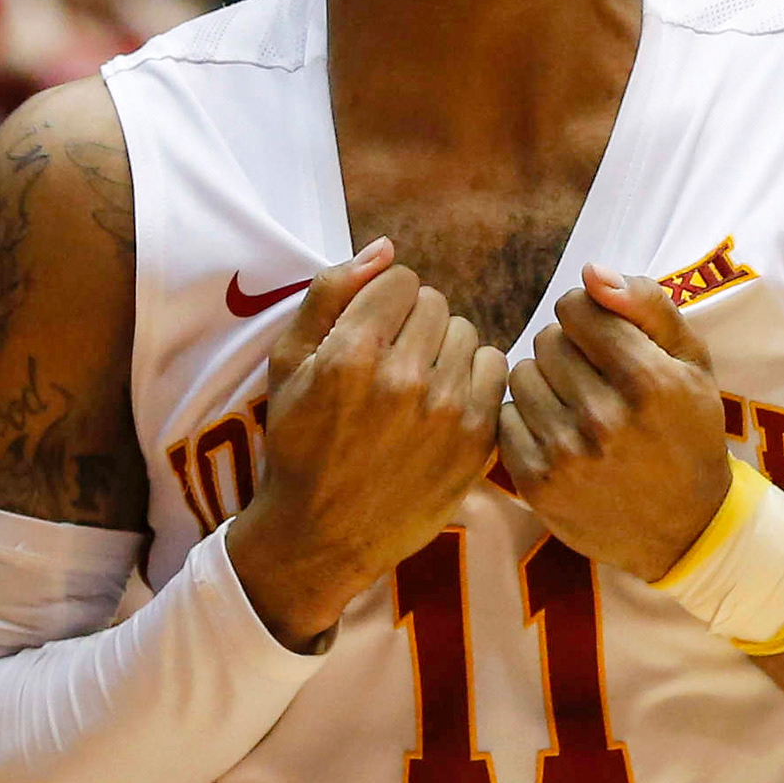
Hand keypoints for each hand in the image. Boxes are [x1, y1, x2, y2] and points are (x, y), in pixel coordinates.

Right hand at [226, 241, 507, 644]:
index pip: (400, 279)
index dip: (382, 301)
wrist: (322, 535)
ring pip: (467, 333)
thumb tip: (385, 247)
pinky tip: (445, 400)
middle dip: (412, 322)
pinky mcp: (477, 440)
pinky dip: (474, 377)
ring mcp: (447, 412)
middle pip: (435, 302)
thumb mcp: (288, 363)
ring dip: (444, 348)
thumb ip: (330, 292)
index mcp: (352, 354)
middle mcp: (405, 379)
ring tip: (417, 383)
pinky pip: (496, 369)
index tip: (371, 330)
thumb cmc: (299, 442)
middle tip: (391, 361)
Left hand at [498, 266, 732, 581]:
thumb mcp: (692, 363)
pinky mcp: (537, 483)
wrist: (686, 529)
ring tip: (574, 403)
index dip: (587, 315)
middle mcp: (606, 418)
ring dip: (544, 381)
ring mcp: (567, 454)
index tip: (601, 337)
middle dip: (567, 349)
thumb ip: (648, 306)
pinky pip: (506, 417)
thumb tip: (590, 272)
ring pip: (521, 374)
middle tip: (593, 377)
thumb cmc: (689, 433)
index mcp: (650, 382)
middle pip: (547, 340)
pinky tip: (557, 431)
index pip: (576, 307)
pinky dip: (527, 418)